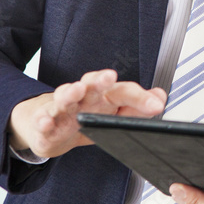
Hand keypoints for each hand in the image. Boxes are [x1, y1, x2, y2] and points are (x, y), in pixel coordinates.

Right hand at [8, 69, 166, 157]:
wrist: (48, 127)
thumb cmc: (84, 116)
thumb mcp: (112, 113)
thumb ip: (136, 107)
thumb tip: (160, 97)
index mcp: (104, 95)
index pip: (124, 91)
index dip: (141, 98)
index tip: (156, 105)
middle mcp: (84, 96)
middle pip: (93, 84)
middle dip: (101, 80)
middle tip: (109, 77)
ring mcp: (62, 107)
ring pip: (65, 96)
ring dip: (70, 92)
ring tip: (76, 90)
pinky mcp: (44, 121)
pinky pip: (43, 120)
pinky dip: (43, 120)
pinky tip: (46, 122)